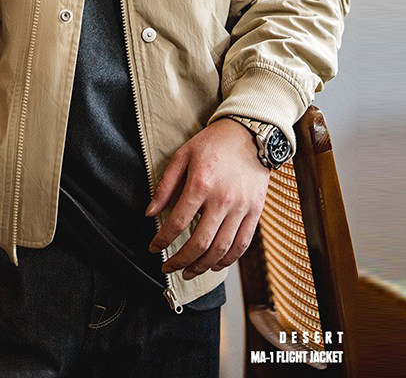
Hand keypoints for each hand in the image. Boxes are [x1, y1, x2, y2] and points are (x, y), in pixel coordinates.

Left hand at [145, 117, 269, 279]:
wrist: (250, 133)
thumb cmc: (213, 143)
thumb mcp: (183, 155)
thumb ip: (165, 185)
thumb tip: (149, 212)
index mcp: (201, 184)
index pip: (178, 222)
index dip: (162, 240)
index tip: (153, 248)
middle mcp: (223, 199)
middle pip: (200, 243)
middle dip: (180, 261)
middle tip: (168, 268)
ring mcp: (242, 208)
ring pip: (222, 249)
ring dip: (202, 266)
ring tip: (188, 271)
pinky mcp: (255, 212)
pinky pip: (242, 244)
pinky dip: (228, 259)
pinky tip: (215, 264)